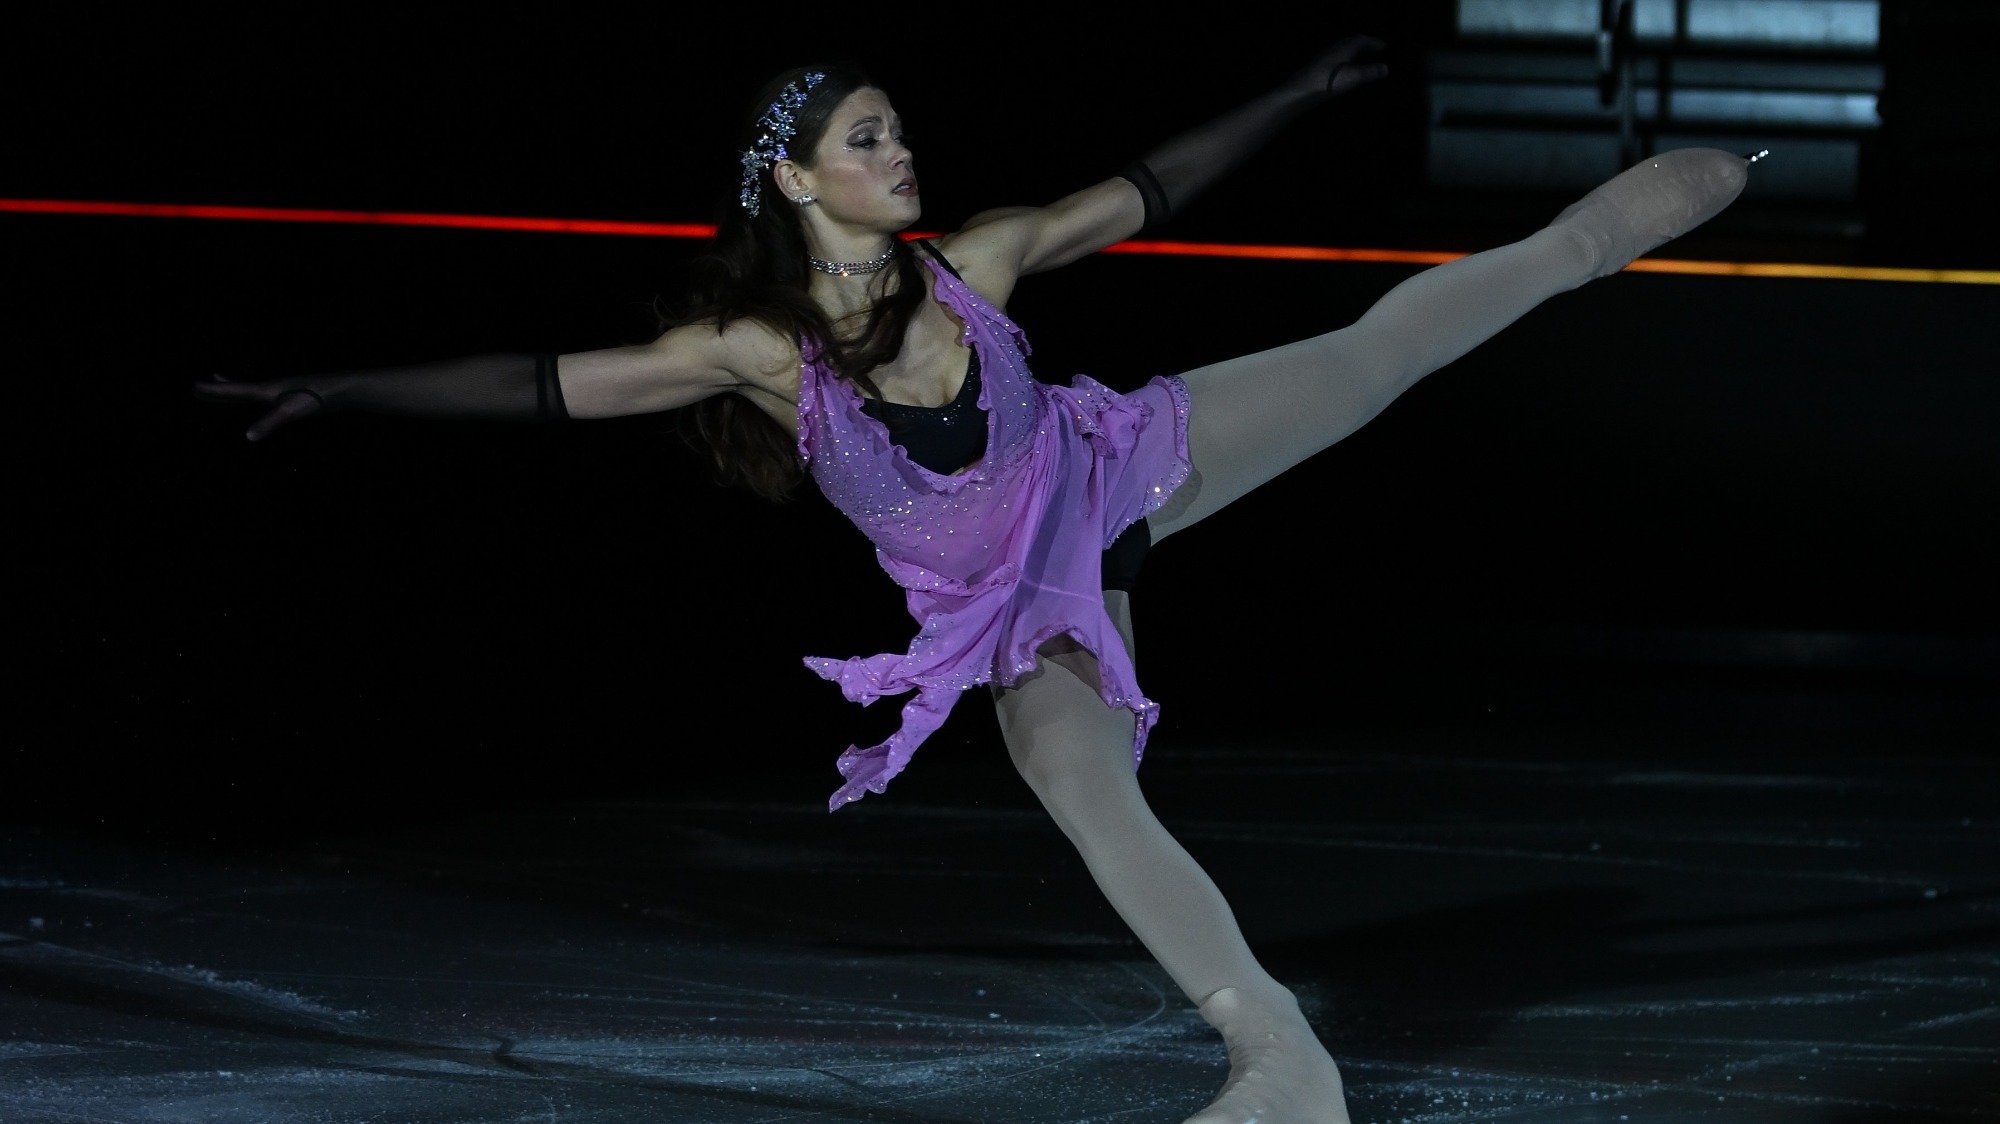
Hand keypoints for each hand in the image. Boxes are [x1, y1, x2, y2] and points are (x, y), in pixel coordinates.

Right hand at [192, 372, 330, 441]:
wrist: (342, 389)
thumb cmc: (316, 398)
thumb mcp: (290, 412)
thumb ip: (269, 423)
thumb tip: (247, 438)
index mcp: (266, 390)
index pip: (233, 390)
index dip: (213, 390)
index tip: (192, 385)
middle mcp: (272, 388)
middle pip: (240, 387)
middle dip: (221, 386)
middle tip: (203, 381)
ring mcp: (284, 391)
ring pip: (254, 389)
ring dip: (237, 387)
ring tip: (226, 383)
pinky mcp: (296, 396)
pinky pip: (268, 396)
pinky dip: (257, 395)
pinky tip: (264, 399)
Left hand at [1284, 36, 1389, 100]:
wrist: (1298, 92)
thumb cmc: (1327, 82)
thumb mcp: (1352, 78)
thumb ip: (1370, 73)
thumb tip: (1386, 68)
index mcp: (1343, 49)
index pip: (1361, 40)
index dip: (1374, 42)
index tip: (1384, 46)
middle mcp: (1333, 50)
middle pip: (1350, 42)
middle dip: (1363, 44)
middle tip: (1374, 49)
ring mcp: (1323, 59)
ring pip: (1341, 50)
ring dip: (1353, 51)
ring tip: (1361, 58)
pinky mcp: (1316, 69)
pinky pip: (1334, 59)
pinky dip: (1344, 60)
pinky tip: (1342, 70)